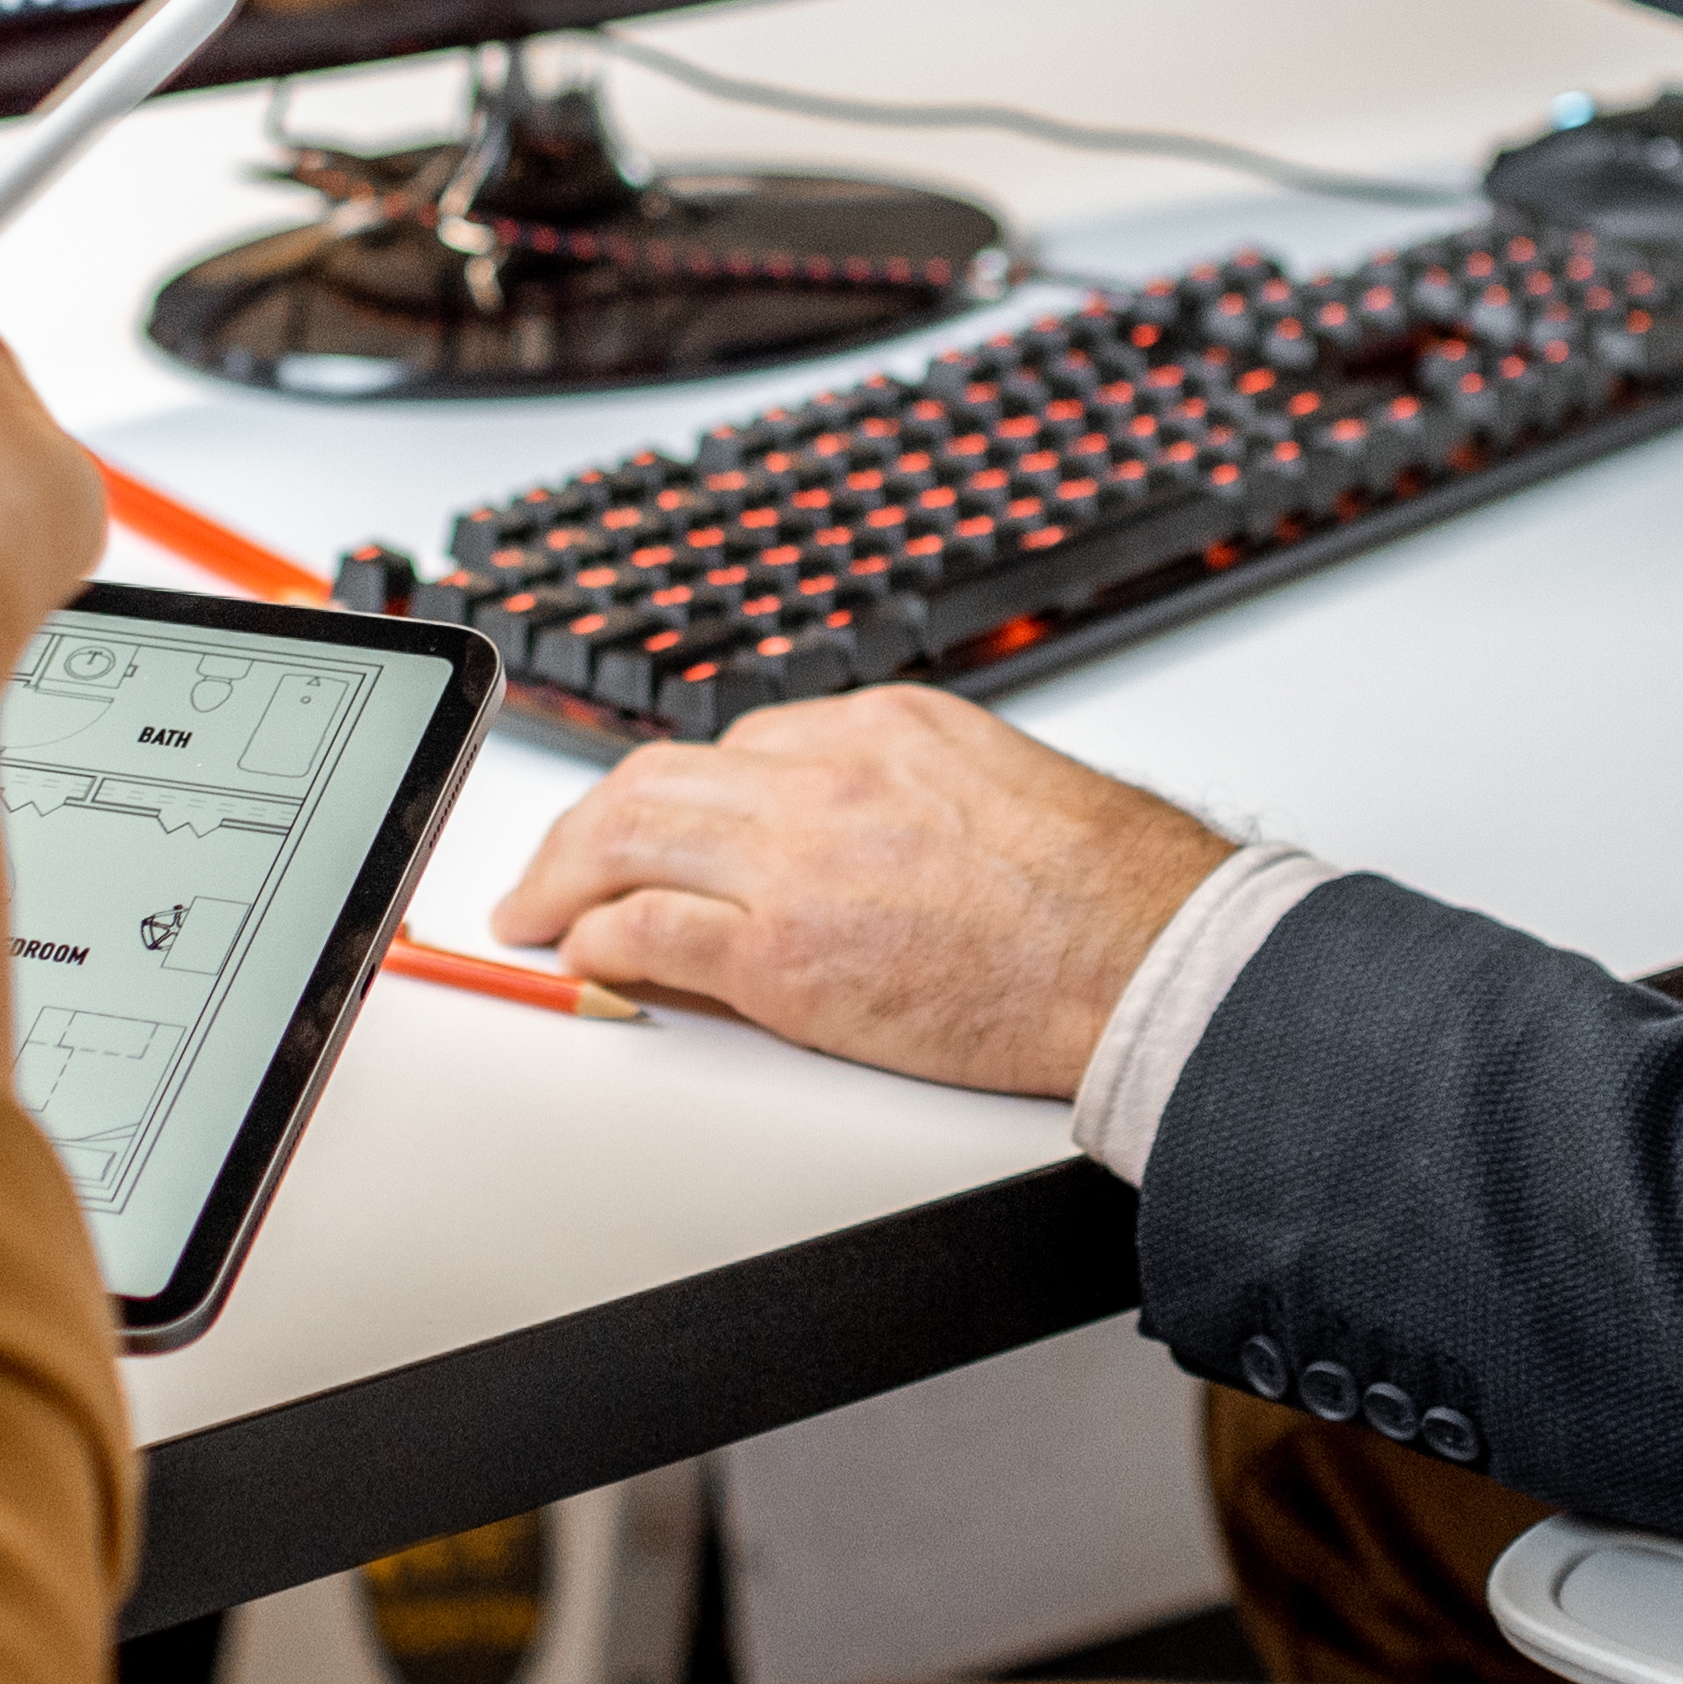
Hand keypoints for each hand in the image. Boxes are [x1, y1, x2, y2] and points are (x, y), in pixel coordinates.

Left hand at [490, 688, 1237, 1099]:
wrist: (1148, 958)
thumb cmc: (1105, 891)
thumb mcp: (993, 783)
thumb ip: (903, 789)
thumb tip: (848, 833)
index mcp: (880, 726)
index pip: (737, 747)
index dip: (677, 796)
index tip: (651, 824)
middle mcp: (825, 775)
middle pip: (655, 778)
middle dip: (584, 824)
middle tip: (552, 863)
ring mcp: (798, 861)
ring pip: (628, 838)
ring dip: (562, 874)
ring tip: (534, 909)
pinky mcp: (785, 954)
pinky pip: (649, 932)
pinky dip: (596, 939)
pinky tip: (582, 956)